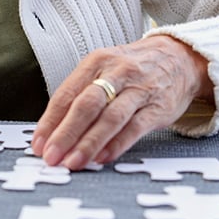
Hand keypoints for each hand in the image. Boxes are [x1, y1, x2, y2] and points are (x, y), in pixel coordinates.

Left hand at [30, 35, 212, 169]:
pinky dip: (117, 144)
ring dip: (89, 143)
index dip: (50, 121)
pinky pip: (135, 128)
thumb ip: (80, 95)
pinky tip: (102, 157)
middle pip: (86, 105)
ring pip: (110, 118)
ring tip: (73, 162)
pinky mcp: (158, 107)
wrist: (179, 57)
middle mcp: (117, 73)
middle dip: (66, 133)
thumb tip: (52, 129)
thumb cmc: (134, 68)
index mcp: (96, 61)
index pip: (67, 94)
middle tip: (51, 156)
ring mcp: (139, 89)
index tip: (39, 144)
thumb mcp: (104, 69)